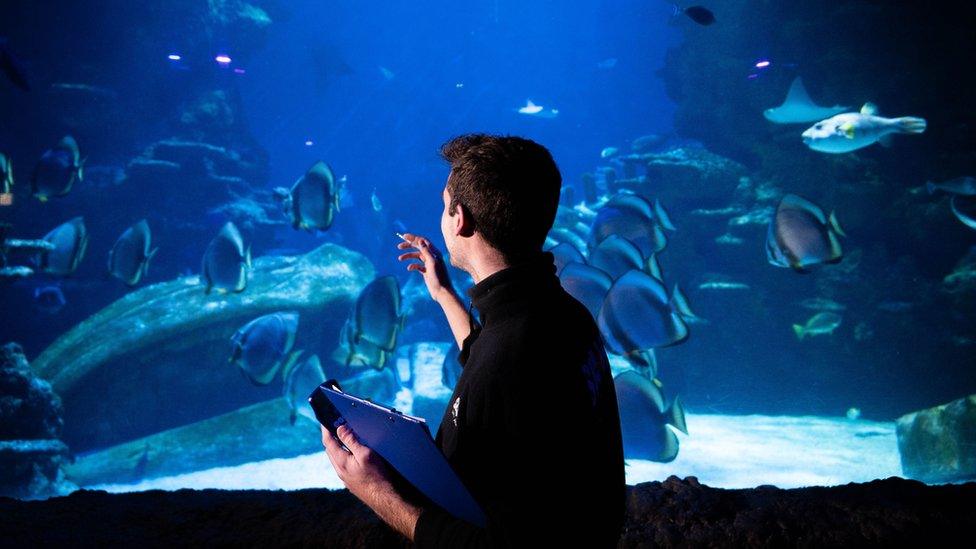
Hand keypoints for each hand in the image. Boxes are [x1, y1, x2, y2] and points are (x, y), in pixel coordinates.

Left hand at [321, 424, 422, 539]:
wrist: (385, 499)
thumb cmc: (377, 476)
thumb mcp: (365, 454)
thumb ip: (351, 441)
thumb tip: (340, 428)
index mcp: (341, 462)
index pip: (328, 442)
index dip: (325, 429)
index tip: (324, 420)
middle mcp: (340, 471)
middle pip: (330, 450)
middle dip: (330, 437)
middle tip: (334, 425)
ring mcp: (345, 478)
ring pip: (336, 459)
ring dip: (337, 446)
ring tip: (342, 437)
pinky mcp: (351, 482)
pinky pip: (343, 465)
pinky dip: (343, 455)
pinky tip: (352, 454)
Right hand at [397, 233, 453, 302]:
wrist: (441, 292)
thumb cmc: (438, 277)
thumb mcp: (432, 263)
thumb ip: (426, 251)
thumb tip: (420, 240)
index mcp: (435, 253)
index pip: (423, 241)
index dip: (413, 238)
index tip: (403, 237)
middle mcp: (432, 256)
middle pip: (419, 247)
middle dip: (409, 246)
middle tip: (399, 247)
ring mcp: (429, 264)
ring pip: (417, 256)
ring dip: (408, 256)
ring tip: (400, 258)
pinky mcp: (426, 271)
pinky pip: (417, 266)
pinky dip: (412, 266)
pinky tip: (409, 269)